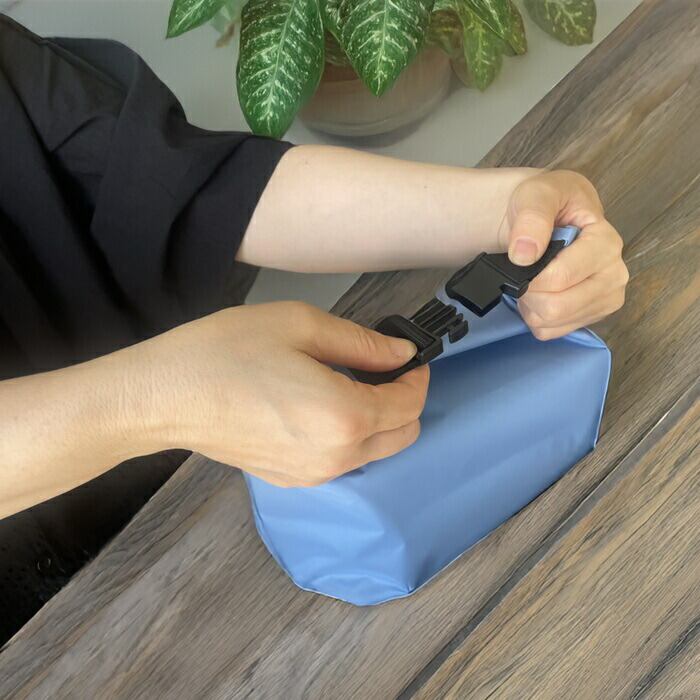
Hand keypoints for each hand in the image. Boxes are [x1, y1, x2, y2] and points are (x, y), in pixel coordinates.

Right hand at [134, 302, 428, 486]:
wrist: (166, 396)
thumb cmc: (226, 353)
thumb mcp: (301, 326)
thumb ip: (362, 342)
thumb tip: (401, 352)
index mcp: (346, 416)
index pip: (410, 403)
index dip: (417, 376)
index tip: (408, 356)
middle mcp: (337, 456)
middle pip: (403, 435)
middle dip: (404, 402)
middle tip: (381, 368)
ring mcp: (313, 475)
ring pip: (375, 452)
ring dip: (378, 421)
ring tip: (347, 383)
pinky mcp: (291, 479)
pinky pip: (342, 461)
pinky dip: (349, 437)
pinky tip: (318, 406)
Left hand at [499, 169, 628, 339]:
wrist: (544, 213)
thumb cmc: (545, 201)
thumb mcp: (536, 194)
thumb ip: (532, 218)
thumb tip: (524, 254)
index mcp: (606, 243)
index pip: (561, 278)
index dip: (530, 275)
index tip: (521, 258)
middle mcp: (614, 274)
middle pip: (558, 306)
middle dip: (530, 293)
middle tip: (524, 271)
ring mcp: (605, 299)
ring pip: (552, 322)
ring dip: (531, 305)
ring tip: (532, 278)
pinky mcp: (589, 316)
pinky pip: (550, 331)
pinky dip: (535, 316)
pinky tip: (539, 293)